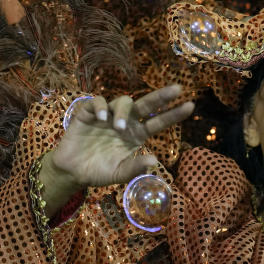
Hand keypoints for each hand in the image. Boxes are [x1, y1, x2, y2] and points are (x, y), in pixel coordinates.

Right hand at [40, 85, 193, 212]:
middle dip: (162, 96)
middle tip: (178, 89)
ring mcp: (108, 116)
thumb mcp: (118, 174)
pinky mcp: (89, 113)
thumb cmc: (98, 172)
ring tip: (119, 128)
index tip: (191, 105)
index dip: (174, 114)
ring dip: (124, 112)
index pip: (159, 122)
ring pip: (123, 102)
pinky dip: (101, 106)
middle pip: (146, 104)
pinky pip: (98, 102)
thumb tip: (154, 161)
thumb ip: (135, 168)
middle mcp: (126, 122)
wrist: (72, 172)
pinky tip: (102, 118)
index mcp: (137, 135)